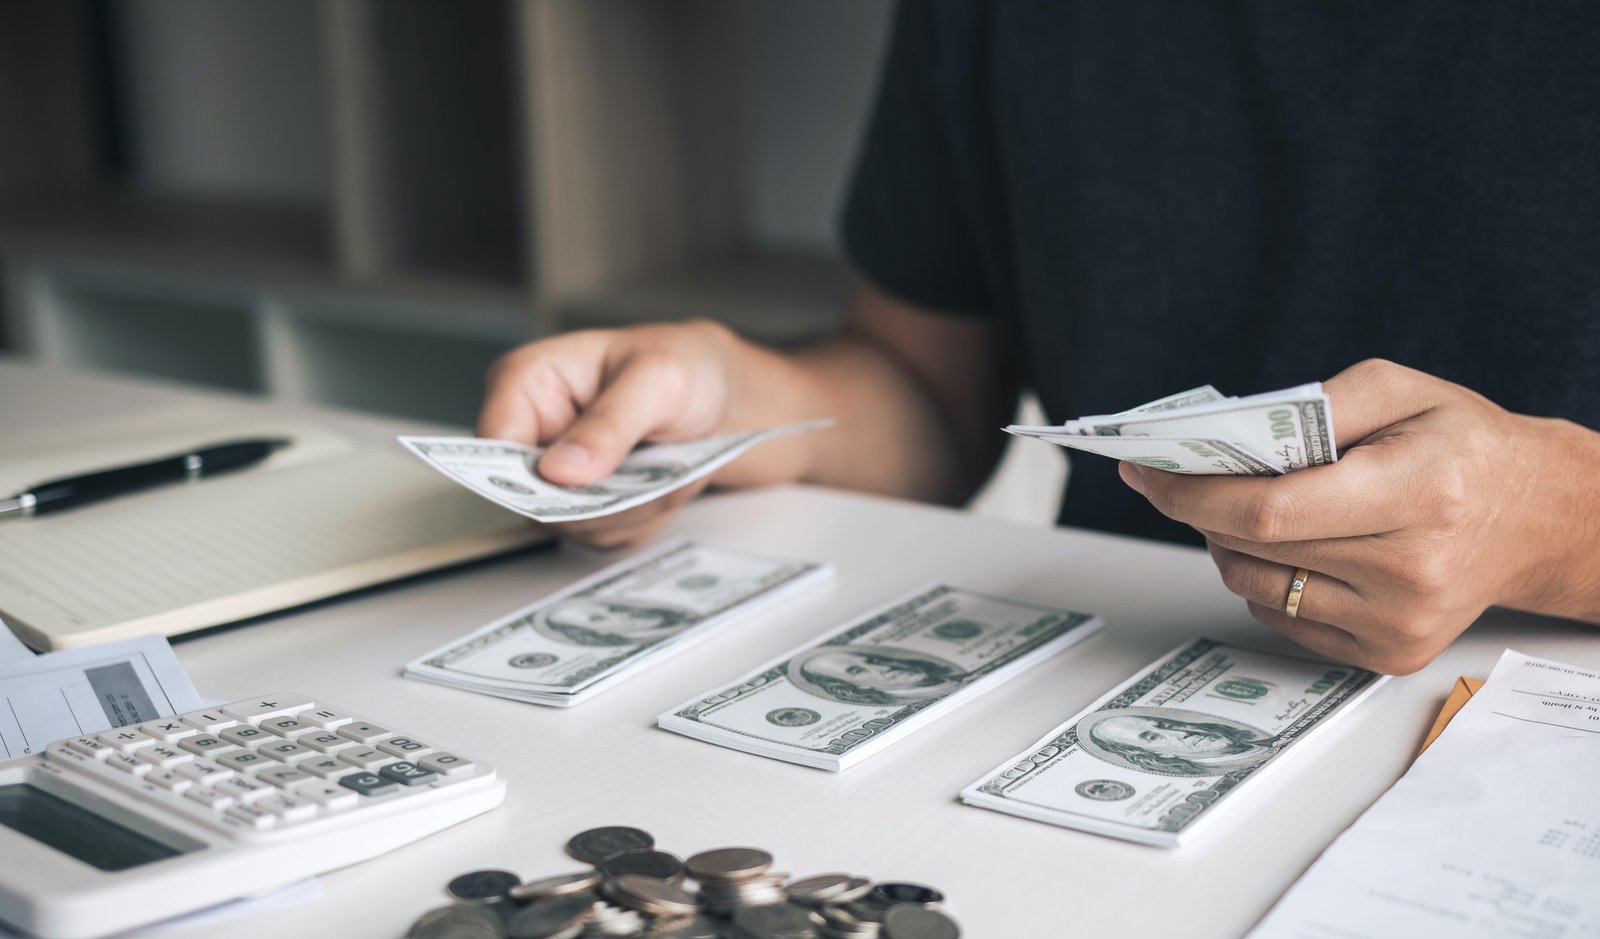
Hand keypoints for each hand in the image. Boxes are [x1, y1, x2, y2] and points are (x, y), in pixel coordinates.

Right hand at [477, 320, 786, 549]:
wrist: (721, 394)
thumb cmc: (684, 365)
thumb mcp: (657, 380)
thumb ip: (608, 423)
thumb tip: (560, 470)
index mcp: (528, 382)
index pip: (492, 448)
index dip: (531, 478)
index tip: (585, 483)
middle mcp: (533, 431)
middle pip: (532, 500)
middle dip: (602, 498)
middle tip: (651, 474)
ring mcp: (556, 473)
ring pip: (573, 527)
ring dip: (632, 508)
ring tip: (667, 468)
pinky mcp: (584, 503)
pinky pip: (604, 537)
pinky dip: (644, 518)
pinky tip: (665, 483)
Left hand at [1118, 359, 1599, 673]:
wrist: (1537, 517)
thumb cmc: (1462, 445)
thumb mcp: (1400, 390)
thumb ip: (1314, 406)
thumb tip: (1227, 436)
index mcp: (1420, 493)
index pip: (1271, 510)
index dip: (1193, 494)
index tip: (1147, 473)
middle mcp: (1412, 570)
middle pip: (1255, 548)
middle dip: (1198, 509)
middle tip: (1175, 477)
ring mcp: (1400, 623)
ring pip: (1255, 587)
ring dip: (1225, 544)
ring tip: (1243, 507)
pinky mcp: (1388, 655)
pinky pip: (1281, 617)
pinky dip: (1264, 578)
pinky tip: (1290, 546)